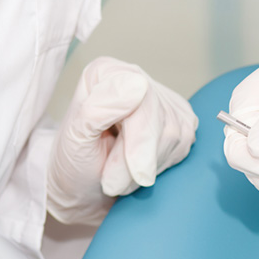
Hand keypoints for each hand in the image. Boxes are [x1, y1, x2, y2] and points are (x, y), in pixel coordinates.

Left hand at [47, 57, 197, 225]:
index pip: (142, 99)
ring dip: (148, 166)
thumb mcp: (75, 138)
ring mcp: (162, 99)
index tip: (136, 172)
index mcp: (106, 72)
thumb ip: (99, 109)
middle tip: (113, 185)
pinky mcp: (180, 119)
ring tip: (120, 178)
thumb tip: (136, 84)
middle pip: (160, 120)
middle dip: (140, 158)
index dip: (140, 139)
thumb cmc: (74, 162)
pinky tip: (138, 168)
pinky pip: (184, 144)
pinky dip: (161, 165)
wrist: (86, 186)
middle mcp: (136, 78)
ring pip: (175, 135)